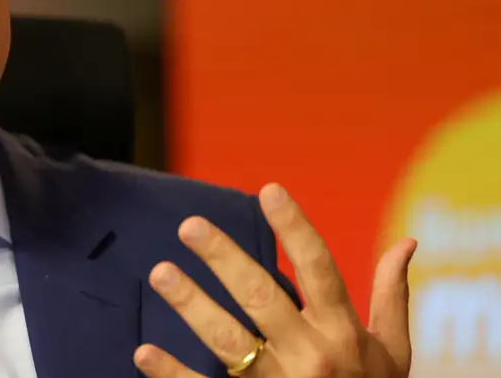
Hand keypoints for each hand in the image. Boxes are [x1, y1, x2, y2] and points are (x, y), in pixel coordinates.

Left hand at [134, 183, 416, 377]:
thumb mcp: (392, 352)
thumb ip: (390, 296)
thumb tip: (407, 241)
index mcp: (343, 334)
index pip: (319, 269)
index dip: (295, 228)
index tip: (268, 191)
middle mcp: (311, 357)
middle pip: (262, 297)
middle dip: (225, 259)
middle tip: (190, 226)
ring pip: (228, 340)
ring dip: (192, 304)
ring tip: (161, 272)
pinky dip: (172, 373)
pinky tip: (144, 351)